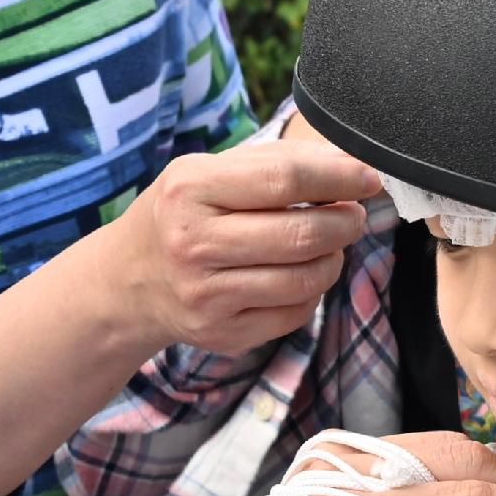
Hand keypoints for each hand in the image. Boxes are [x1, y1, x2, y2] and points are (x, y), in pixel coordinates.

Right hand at [95, 137, 380, 360]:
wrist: (127, 282)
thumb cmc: (181, 215)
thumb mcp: (207, 173)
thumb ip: (273, 163)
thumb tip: (347, 164)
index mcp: (190, 189)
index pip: (284, 179)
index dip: (339, 177)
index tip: (368, 178)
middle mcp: (194, 243)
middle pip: (301, 234)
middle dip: (346, 222)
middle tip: (354, 215)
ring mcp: (207, 294)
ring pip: (305, 278)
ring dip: (334, 258)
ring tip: (330, 243)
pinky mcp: (223, 332)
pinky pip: (296, 312)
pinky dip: (313, 290)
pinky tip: (302, 273)